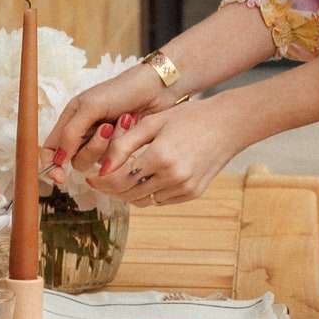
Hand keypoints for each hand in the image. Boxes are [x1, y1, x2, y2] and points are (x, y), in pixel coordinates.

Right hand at [45, 64, 178, 181]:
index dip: (50, 166)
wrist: (156, 87)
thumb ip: (71, 132)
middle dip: (92, 147)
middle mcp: (83, 133)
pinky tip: (131, 123)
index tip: (60, 177)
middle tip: (107, 128)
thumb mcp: (91, 106)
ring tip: (123, 121)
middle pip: (75, 159)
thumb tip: (59, 159)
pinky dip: (122, 142)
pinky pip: (115, 159)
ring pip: (96, 162)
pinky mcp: (120, 148)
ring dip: (110, 144)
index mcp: (70, 120)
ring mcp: (102, 142)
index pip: (51, 150)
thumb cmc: (122, 90)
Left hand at [91, 94, 246, 207]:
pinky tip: (148, 177)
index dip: (100, 181)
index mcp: (160, 156)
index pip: (119, 179)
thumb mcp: (153, 122)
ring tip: (124, 177)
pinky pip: (161, 200)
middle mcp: (173, 177)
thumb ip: (124, 144)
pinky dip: (150, 192)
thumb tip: (102, 168)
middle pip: (128, 194)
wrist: (228, 125)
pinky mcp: (192, 193)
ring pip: (144, 201)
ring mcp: (184, 188)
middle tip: (102, 178)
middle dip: (111, 188)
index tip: (91, 176)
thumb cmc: (189, 117)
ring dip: (129, 192)